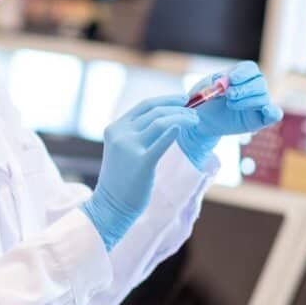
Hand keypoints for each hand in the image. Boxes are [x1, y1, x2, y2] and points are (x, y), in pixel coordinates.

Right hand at [81, 95, 195, 250]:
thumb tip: (166, 118)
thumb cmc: (121, 178)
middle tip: (194, 112)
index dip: (166, 99)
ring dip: (182, 117)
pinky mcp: (142, 162)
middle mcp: (121, 134)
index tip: (183, 99)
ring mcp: (130, 147)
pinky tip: (183, 127)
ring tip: (195, 121)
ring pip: (161, 122)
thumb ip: (136, 133)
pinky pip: (162, 141)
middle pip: (155, 111)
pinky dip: (175, 131)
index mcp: (115, 128)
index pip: (144, 105)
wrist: (111, 205)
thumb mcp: (122, 149)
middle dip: (178, 108)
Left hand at [177, 61, 283, 167]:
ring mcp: (258, 103)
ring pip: (263, 97)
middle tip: (228, 95)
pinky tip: (266, 111)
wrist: (201, 121)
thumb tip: (220, 79)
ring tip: (230, 104)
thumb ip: (212, 83)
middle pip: (259, 82)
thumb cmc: (204, 102)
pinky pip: (275, 114)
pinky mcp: (260, 119)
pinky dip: (273, 112)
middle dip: (244, 88)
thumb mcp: (203, 89)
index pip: (250, 68)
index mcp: (240, 76)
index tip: (230, 79)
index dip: (242, 73)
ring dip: (247, 100)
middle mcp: (253, 87)